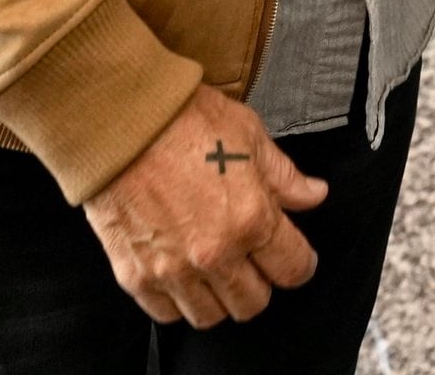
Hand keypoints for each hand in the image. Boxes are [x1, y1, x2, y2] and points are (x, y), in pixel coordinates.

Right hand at [84, 83, 327, 328]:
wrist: (121, 120)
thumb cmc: (182, 118)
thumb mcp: (248, 134)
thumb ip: (284, 175)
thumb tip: (313, 195)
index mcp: (251, 218)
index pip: (293, 268)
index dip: (300, 262)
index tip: (296, 256)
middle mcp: (215, 253)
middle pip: (253, 302)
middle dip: (260, 282)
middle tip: (253, 259)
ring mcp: (173, 269)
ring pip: (211, 316)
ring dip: (219, 296)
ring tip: (216, 268)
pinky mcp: (136, 276)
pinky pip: (166, 313)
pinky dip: (178, 300)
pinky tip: (182, 273)